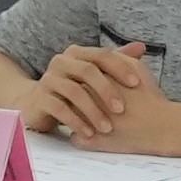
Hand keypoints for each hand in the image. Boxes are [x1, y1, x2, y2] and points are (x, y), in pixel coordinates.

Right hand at [30, 46, 151, 141]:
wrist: (39, 103)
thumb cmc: (74, 88)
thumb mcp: (95, 75)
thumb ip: (116, 61)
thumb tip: (141, 47)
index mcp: (77, 53)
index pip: (102, 54)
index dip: (120, 67)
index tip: (137, 84)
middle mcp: (61, 62)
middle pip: (88, 71)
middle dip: (107, 90)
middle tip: (122, 109)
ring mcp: (48, 79)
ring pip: (74, 91)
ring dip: (93, 111)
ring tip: (107, 128)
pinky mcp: (39, 99)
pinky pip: (59, 108)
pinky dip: (76, 122)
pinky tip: (89, 134)